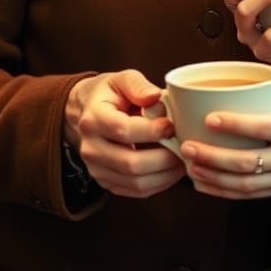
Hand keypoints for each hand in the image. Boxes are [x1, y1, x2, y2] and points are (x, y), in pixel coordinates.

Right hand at [64, 70, 185, 198]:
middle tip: (184, 146)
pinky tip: (172, 169)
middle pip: (130, 163)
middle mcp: (91, 148)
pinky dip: (159, 183)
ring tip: (183, 159)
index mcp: (93, 119)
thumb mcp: (122, 79)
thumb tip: (155, 97)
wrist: (86, 113)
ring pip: (135, 182)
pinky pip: (136, 191)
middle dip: (164, 158)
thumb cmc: (109, 94)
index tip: (171, 125)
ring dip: (165, 174)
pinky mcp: (107, 182)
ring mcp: (97, 169)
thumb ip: (138, 85)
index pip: (123, 131)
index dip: (151, 131)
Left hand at [179, 93, 270, 199]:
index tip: (209, 118)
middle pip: (247, 162)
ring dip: (213, 177)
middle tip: (187, 146)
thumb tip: (241, 96)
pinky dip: (225, 191)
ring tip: (190, 166)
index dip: (234, 124)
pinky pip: (251, 195)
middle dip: (213, 156)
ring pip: (245, 184)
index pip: (262, 128)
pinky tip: (205, 183)